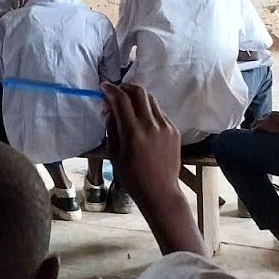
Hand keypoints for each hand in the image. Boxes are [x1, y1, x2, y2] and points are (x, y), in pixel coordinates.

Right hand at [102, 81, 205, 257]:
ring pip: (151, 100)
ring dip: (138, 97)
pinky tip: (143, 121)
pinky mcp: (174, 130)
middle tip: (117, 91)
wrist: (160, 191)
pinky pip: (159, 112)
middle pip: (139, 92)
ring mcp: (166, 126)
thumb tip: (109, 108)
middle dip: (126, 87)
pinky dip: (148, 110)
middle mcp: (151, 125)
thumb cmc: (132, 177)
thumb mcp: (114, 153)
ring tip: (129, 104)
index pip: (121, 100)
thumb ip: (112, 127)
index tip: (104, 86)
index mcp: (133, 132)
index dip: (111, 89)